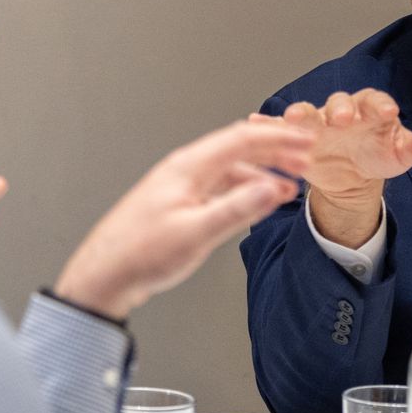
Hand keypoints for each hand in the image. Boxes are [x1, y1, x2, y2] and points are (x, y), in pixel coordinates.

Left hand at [54, 119, 312, 319]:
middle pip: (239, 148)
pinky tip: (255, 202)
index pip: (243, 139)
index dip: (280, 138)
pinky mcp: (179, 203)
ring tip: (290, 183)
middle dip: (276, 150)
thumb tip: (274, 188)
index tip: (307, 140)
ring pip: (231, 168)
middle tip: (307, 157)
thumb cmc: (140, 255)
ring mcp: (181, 185)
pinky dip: (245, 188)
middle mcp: (185, 169)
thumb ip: (238, 209)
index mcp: (188, 167)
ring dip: (263, 172)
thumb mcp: (196, 233)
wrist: (104, 275)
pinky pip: (220, 185)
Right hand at [260, 89, 411, 246]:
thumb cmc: (377, 155)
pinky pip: (280, 127)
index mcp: (371, 110)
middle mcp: (343, 110)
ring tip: (291, 118)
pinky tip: (257, 122)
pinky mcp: (298, 135)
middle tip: (340, 119)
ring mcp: (318, 122)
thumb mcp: (400, 155)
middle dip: (339, 109)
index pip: (376, 102)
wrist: (351, 173)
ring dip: (299, 114)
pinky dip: (268, 124)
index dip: (380, 106)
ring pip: (308, 112)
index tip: (388, 112)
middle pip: (340, 103)